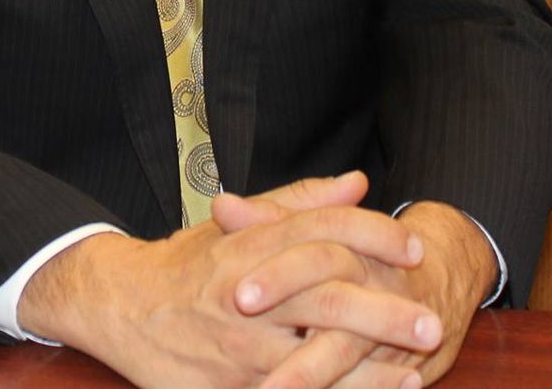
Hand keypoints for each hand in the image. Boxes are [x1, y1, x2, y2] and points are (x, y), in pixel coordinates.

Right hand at [18, 173, 445, 388]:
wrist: (118, 306)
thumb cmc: (188, 263)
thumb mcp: (237, 223)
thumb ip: (300, 203)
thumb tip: (358, 183)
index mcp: (251, 244)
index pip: (325, 231)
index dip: (375, 238)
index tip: (416, 250)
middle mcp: (247, 293)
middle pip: (328, 298)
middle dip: (385, 314)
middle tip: (433, 323)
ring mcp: (236, 346)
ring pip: (312, 359)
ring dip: (367, 373)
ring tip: (412, 376)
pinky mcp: (226, 388)